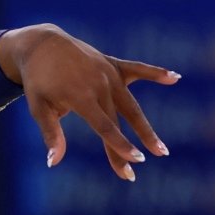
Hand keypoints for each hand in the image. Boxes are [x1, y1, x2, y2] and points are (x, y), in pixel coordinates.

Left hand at [0, 24, 179, 181]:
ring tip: (161, 150)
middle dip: (128, 148)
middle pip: (118, 121)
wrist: (41, 44)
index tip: (134, 161)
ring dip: (146, 128)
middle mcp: (99, 85)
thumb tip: (53, 163)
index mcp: (81, 96)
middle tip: (138, 170)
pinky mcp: (113, 64)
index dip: (119, 145)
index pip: (104, 126)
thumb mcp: (38, 107)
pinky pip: (138, 69)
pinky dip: (156, 72)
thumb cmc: (38, 81)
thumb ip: (51, 134)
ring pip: (132, 105)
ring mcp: (108, 73)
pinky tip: (176, 78)